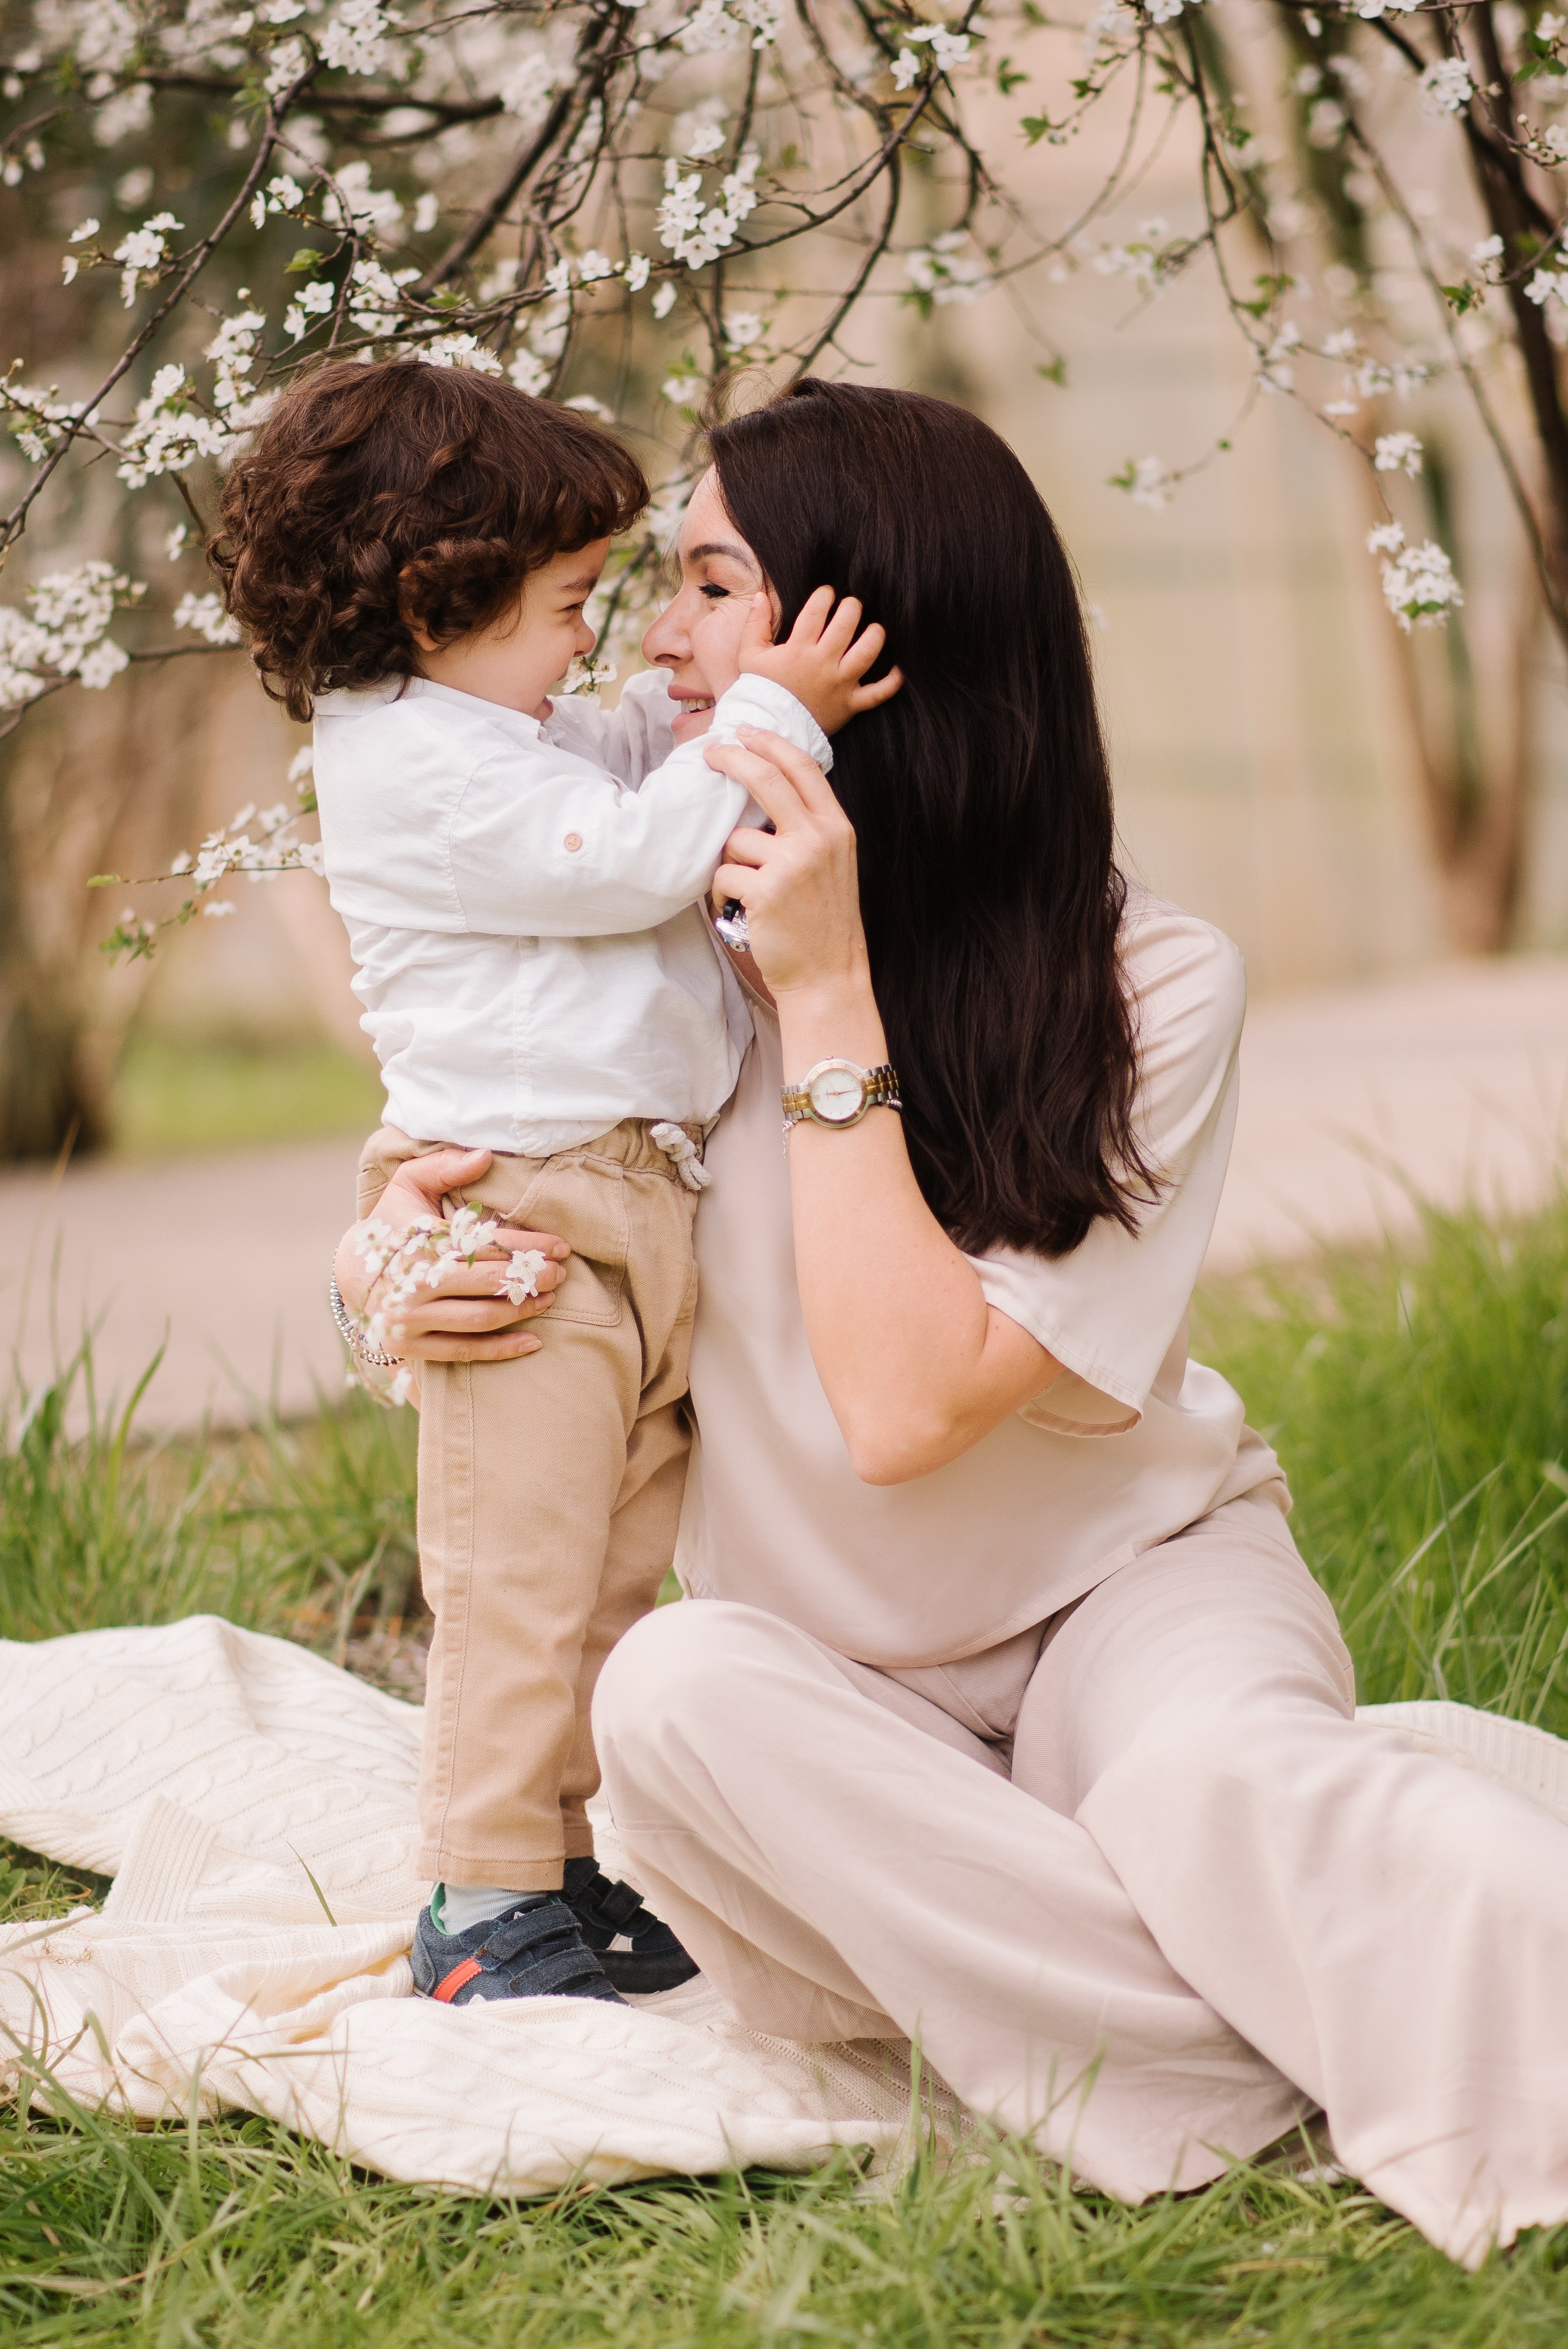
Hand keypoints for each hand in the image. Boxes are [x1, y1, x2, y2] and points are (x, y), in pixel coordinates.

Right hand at [334, 1146, 570, 1364]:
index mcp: (416, 1240)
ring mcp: (409, 1318)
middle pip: (486, 1282)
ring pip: (479, 1318)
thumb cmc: (393, 1222)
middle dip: (530, 1278)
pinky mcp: (410, 1346)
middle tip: (559, 1274)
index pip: (482, 1244)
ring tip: (548, 1299)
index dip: (526, 1247)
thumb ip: (444, 1166)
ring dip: (521, 1310)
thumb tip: (486, 1155)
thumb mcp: (409, 1185)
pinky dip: (501, 1350)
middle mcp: (412, 1282)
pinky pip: (463, 1351)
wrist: (352, 1271)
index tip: (560, 1247)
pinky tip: (532, 1342)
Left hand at [705, 727, 872, 1002]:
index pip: (802, 768)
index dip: (770, 743)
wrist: (827, 977)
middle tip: (712, 753)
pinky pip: (723, 874)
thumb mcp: (832, 865)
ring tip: (748, 893)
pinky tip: (741, 912)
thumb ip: (807, 828)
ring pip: (735, 839)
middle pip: (766, 778)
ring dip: (730, 864)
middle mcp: (818, 839)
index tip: (746, 732)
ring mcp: (792, 864)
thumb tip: (761, 794)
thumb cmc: (822, 923)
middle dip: (732, 759)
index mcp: (836, 828)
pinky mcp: (765, 890)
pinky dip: (722, 894)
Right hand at [737, 586, 902, 736]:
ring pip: (866, 653)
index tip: (827, 593)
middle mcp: (822, 665)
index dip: (824, 596)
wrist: (769, 730)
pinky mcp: (850, 705)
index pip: (816, 611)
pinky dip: (892, 682)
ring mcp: (839, 685)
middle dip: (852, 608)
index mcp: (798, 650)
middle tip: (852, 605)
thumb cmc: (760, 691)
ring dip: (875, 635)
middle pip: (846, 625)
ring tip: (874, 628)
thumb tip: (761, 595)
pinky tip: (898, 669)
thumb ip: (756, 623)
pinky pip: (878, 693)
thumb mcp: (750, 655)